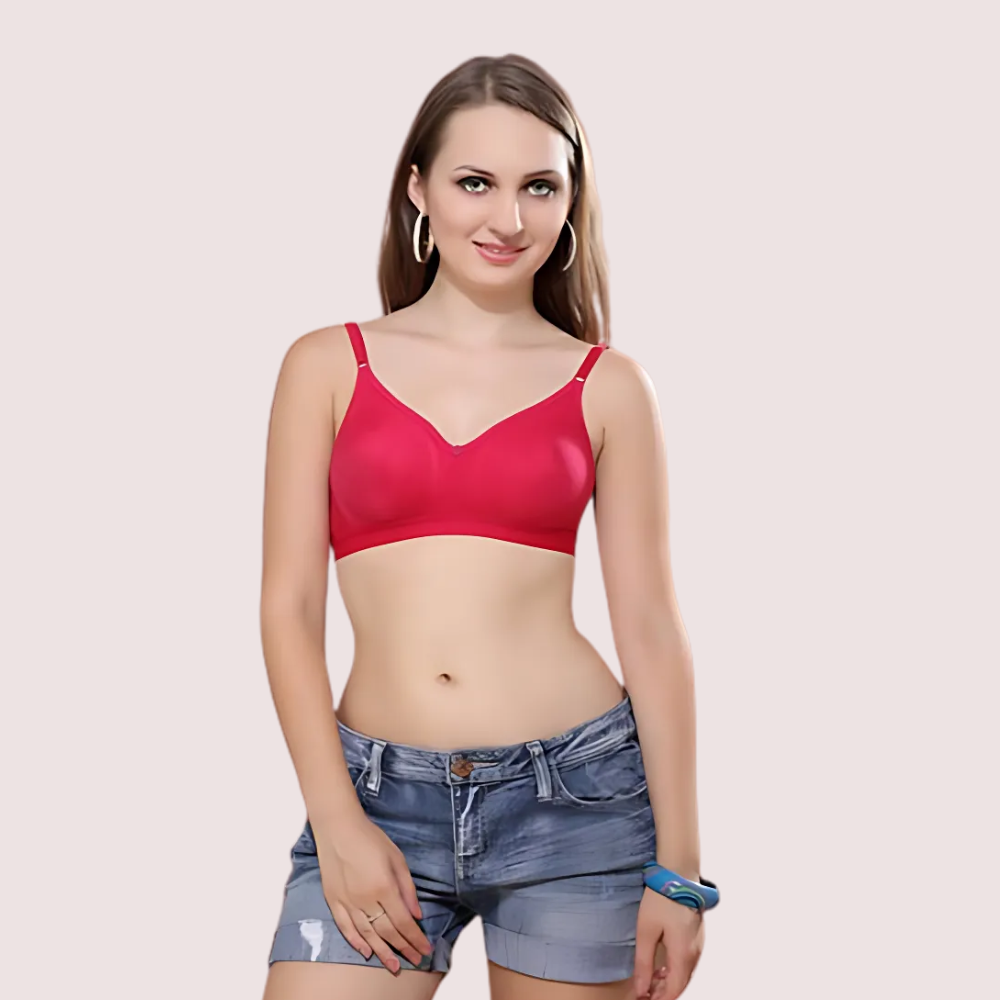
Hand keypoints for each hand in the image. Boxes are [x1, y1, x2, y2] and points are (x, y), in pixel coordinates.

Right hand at [313, 813, 433, 974]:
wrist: (338, 827)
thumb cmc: (370, 838)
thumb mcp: (397, 858)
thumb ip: (407, 888)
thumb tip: (416, 915)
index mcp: (384, 887)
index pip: (403, 921)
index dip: (415, 938)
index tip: (426, 949)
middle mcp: (365, 899)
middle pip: (387, 931)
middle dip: (403, 948)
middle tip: (415, 960)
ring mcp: (347, 902)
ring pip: (367, 934)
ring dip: (382, 952)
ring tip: (394, 966)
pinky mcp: (333, 901)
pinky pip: (345, 928)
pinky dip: (357, 942)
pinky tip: (367, 952)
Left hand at [633, 887, 704, 998]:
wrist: (679, 873)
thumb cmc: (661, 899)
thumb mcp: (646, 931)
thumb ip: (644, 963)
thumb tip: (641, 989)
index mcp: (683, 955)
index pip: (674, 991)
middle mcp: (695, 954)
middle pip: (680, 985)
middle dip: (662, 994)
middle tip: (643, 994)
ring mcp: (698, 945)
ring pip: (685, 975)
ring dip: (668, 983)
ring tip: (648, 983)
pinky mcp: (697, 937)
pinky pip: (687, 963)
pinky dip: (674, 971)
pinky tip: (661, 968)